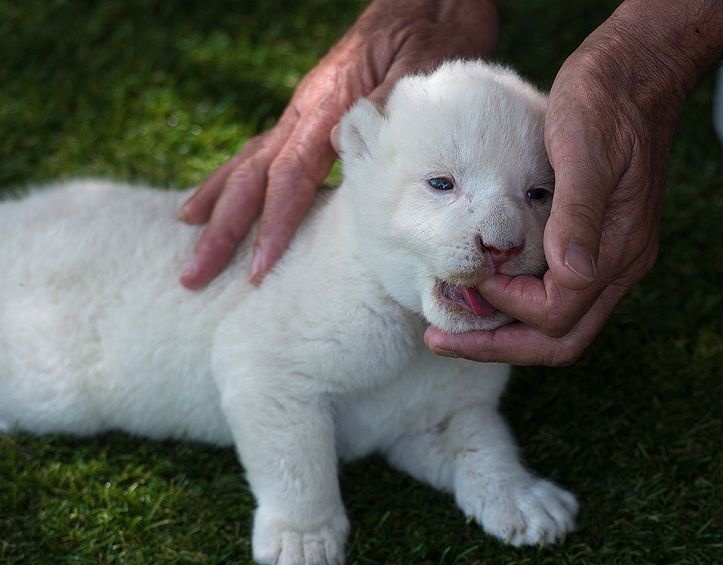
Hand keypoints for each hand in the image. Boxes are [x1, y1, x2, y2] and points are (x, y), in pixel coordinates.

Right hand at [179, 0, 497, 288]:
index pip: (290, 175)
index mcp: (328, 106)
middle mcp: (304, 109)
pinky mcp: (309, 112)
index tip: (258, 269)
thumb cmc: (432, 41)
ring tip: (188, 236)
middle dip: (224, 230)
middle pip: (252, 176)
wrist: (427, 3)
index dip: (273, 225)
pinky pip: (262, 150)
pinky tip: (218, 197)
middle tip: (193, 277)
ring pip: (247, 161)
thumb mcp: (422, 74)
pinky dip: (235, 178)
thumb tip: (345, 150)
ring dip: (218, 205)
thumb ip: (386, 111)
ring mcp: (302, 110)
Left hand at [425, 18, 690, 365]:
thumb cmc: (605, 104)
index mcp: (619, 250)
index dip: (510, 306)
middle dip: (498, 347)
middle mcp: (618, 265)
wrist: (634, 74)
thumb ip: (578, 215)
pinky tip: (482, 291)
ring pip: (558, 324)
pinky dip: (516, 306)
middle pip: (560, 339)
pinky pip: (556, 295)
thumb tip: (570, 274)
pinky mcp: (593, 245)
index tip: (474, 278)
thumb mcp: (585, 151)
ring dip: (504, 333)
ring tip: (450, 326)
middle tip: (440, 340)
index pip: (558, 313)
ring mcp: (608, 258)